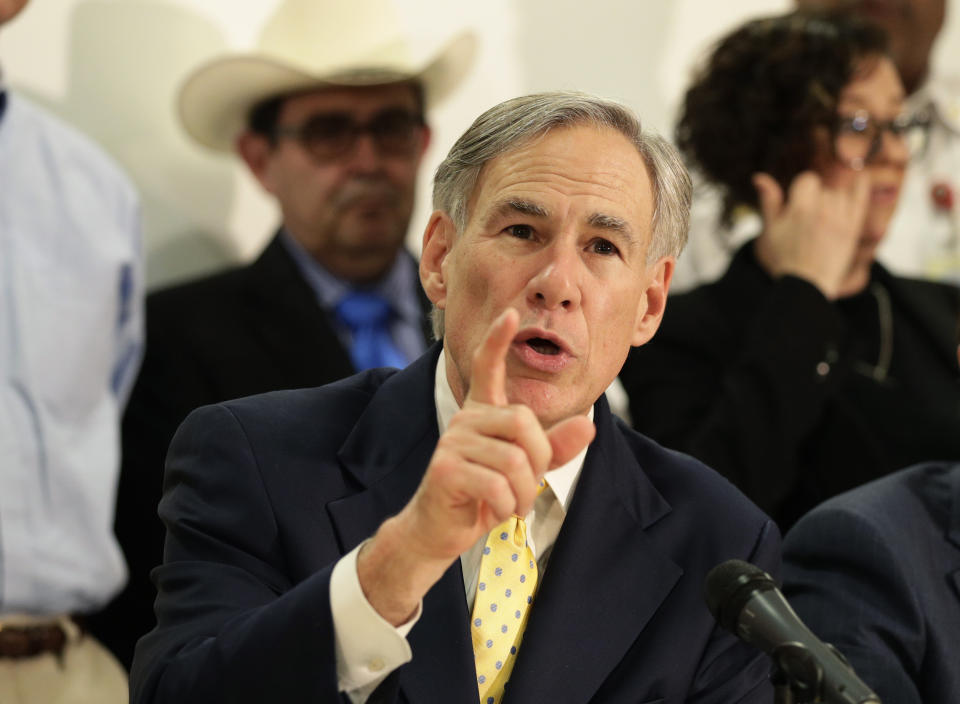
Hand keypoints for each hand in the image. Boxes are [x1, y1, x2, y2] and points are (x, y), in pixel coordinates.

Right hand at [358, 308, 594, 623]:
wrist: (439, 530)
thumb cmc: (483, 496)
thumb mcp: (525, 471)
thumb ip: (556, 448)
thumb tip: (589, 423)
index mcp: (482, 413)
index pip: (485, 367)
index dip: (497, 340)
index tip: (509, 313)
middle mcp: (465, 419)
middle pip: (522, 422)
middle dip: (537, 460)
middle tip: (527, 485)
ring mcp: (452, 442)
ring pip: (513, 459)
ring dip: (522, 492)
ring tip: (511, 504)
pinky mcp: (445, 469)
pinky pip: (497, 484)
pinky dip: (506, 505)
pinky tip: (495, 511)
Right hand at [752, 171, 868, 298]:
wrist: (807, 284)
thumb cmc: (785, 257)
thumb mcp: (771, 229)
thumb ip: (769, 200)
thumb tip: (758, 176)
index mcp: (800, 208)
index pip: (808, 179)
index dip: (802, 189)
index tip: (798, 204)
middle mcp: (822, 210)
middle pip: (824, 187)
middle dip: (817, 198)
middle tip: (810, 219)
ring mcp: (840, 218)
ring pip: (840, 193)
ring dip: (833, 199)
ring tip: (824, 218)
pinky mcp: (853, 227)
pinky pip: (861, 198)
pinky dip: (861, 186)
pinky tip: (861, 178)